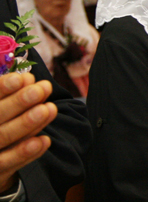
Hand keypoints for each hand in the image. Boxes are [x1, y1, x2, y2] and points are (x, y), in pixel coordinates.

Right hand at [0, 73, 56, 191]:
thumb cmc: (1, 123)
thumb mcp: (5, 106)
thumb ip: (13, 94)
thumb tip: (28, 78)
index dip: (2, 88)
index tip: (21, 78)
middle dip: (19, 102)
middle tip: (42, 89)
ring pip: (3, 137)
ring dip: (26, 123)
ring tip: (49, 109)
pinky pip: (9, 163)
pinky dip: (26, 153)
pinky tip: (45, 140)